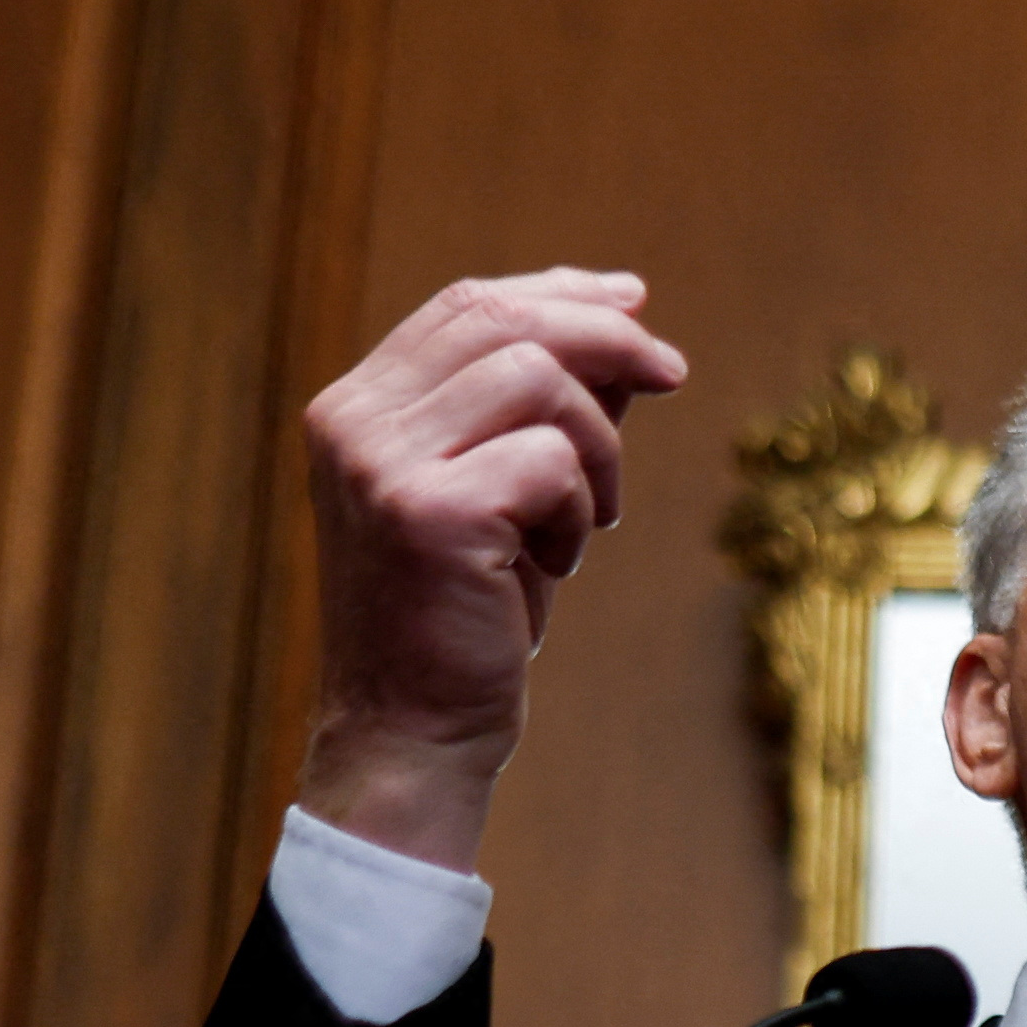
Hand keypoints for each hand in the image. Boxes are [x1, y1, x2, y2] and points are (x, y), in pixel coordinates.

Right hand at [291, 268, 690, 867]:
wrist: (415, 734)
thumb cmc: (466, 620)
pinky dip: (581, 509)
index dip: (557, 293)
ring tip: (593, 520)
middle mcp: (353, 423)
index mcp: (355, 409)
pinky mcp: (430, 514)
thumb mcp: (504, 495)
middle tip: (673, 372)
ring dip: (596, 448)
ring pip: (535, 380)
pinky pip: (551, 461)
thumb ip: (542, 412)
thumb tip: (627, 329)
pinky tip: (558, 563)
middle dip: (605, 337)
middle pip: (501, 322)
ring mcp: (382, 465)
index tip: (634, 302)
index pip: (464, 307)